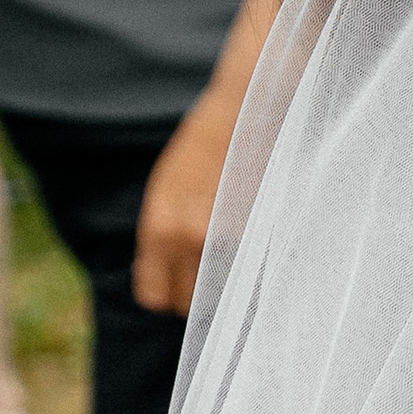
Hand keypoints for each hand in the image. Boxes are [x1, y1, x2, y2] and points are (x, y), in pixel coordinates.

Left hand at [131, 99, 238, 311]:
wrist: (241, 110)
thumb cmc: (201, 147)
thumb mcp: (164, 192)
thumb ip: (162, 236)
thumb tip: (168, 275)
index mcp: (157, 230)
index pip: (154, 297)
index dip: (168, 294)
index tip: (182, 283)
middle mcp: (187, 238)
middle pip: (188, 303)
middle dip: (198, 293)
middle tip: (210, 270)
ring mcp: (225, 235)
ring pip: (223, 290)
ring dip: (228, 278)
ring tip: (232, 245)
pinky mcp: (258, 229)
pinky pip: (251, 268)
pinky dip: (253, 261)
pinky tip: (252, 233)